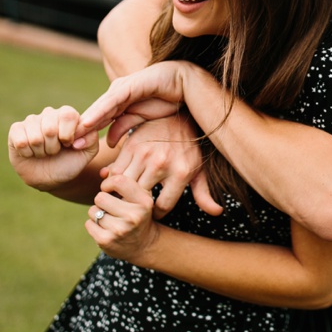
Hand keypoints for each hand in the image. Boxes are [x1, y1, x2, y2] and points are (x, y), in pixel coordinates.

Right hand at [7, 105, 99, 191]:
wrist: (50, 178)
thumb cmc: (69, 163)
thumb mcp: (87, 154)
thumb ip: (91, 139)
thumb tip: (79, 132)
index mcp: (67, 115)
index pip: (67, 115)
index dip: (68, 135)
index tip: (69, 145)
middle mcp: (49, 114)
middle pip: (49, 128)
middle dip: (53, 147)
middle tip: (54, 151)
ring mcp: (31, 121)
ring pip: (35, 137)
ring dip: (41, 152)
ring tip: (43, 153)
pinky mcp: (16, 130)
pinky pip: (21, 141)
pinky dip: (27, 153)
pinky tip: (30, 153)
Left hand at [75, 62, 195, 145]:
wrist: (185, 84)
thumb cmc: (165, 101)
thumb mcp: (141, 120)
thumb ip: (124, 127)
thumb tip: (107, 143)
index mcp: (118, 104)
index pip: (98, 121)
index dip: (85, 134)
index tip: (71, 149)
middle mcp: (116, 95)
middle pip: (95, 115)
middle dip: (80, 129)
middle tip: (64, 143)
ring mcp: (122, 88)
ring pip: (100, 108)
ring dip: (85, 121)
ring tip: (73, 134)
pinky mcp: (131, 85)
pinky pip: (112, 101)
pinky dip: (99, 111)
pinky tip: (88, 121)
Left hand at [87, 172, 159, 261]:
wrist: (144, 244)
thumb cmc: (136, 213)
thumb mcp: (138, 197)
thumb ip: (123, 182)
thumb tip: (102, 172)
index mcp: (144, 202)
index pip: (119, 180)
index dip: (109, 183)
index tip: (110, 189)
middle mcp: (134, 216)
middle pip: (100, 197)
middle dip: (102, 201)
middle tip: (111, 208)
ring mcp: (120, 230)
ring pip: (93, 210)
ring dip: (98, 213)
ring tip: (110, 219)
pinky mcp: (106, 240)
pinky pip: (89, 224)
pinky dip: (94, 225)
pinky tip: (106, 229)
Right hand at [104, 113, 223, 217]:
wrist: (177, 118)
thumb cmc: (189, 150)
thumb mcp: (199, 171)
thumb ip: (204, 194)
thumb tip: (217, 212)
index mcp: (180, 173)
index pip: (161, 206)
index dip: (156, 213)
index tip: (154, 211)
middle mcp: (161, 163)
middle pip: (139, 197)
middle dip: (137, 205)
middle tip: (137, 206)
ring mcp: (144, 154)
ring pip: (124, 185)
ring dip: (123, 193)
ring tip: (128, 195)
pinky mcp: (131, 145)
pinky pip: (115, 170)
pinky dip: (114, 179)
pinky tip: (121, 182)